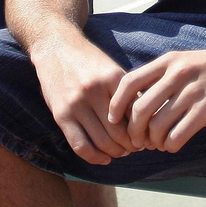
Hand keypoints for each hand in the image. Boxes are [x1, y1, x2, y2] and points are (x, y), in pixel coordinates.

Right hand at [28, 35, 138, 165]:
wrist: (57, 47)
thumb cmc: (90, 61)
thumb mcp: (112, 70)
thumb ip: (127, 93)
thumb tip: (148, 121)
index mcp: (112, 78)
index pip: (135, 114)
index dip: (144, 131)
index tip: (147, 137)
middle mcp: (94, 91)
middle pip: (120, 132)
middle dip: (132, 145)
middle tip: (136, 148)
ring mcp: (76, 104)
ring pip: (102, 142)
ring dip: (115, 153)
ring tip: (121, 153)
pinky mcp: (61, 114)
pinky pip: (80, 146)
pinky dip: (95, 158)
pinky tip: (104, 158)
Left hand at [110, 34, 205, 153]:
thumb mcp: (189, 62)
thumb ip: (166, 77)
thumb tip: (140, 103)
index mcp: (169, 61)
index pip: (129, 82)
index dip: (116, 104)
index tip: (115, 120)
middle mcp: (178, 74)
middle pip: (139, 109)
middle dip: (134, 131)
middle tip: (138, 142)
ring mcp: (193, 91)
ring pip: (157, 125)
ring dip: (153, 141)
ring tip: (158, 144)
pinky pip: (178, 134)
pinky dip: (171, 145)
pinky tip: (173, 145)